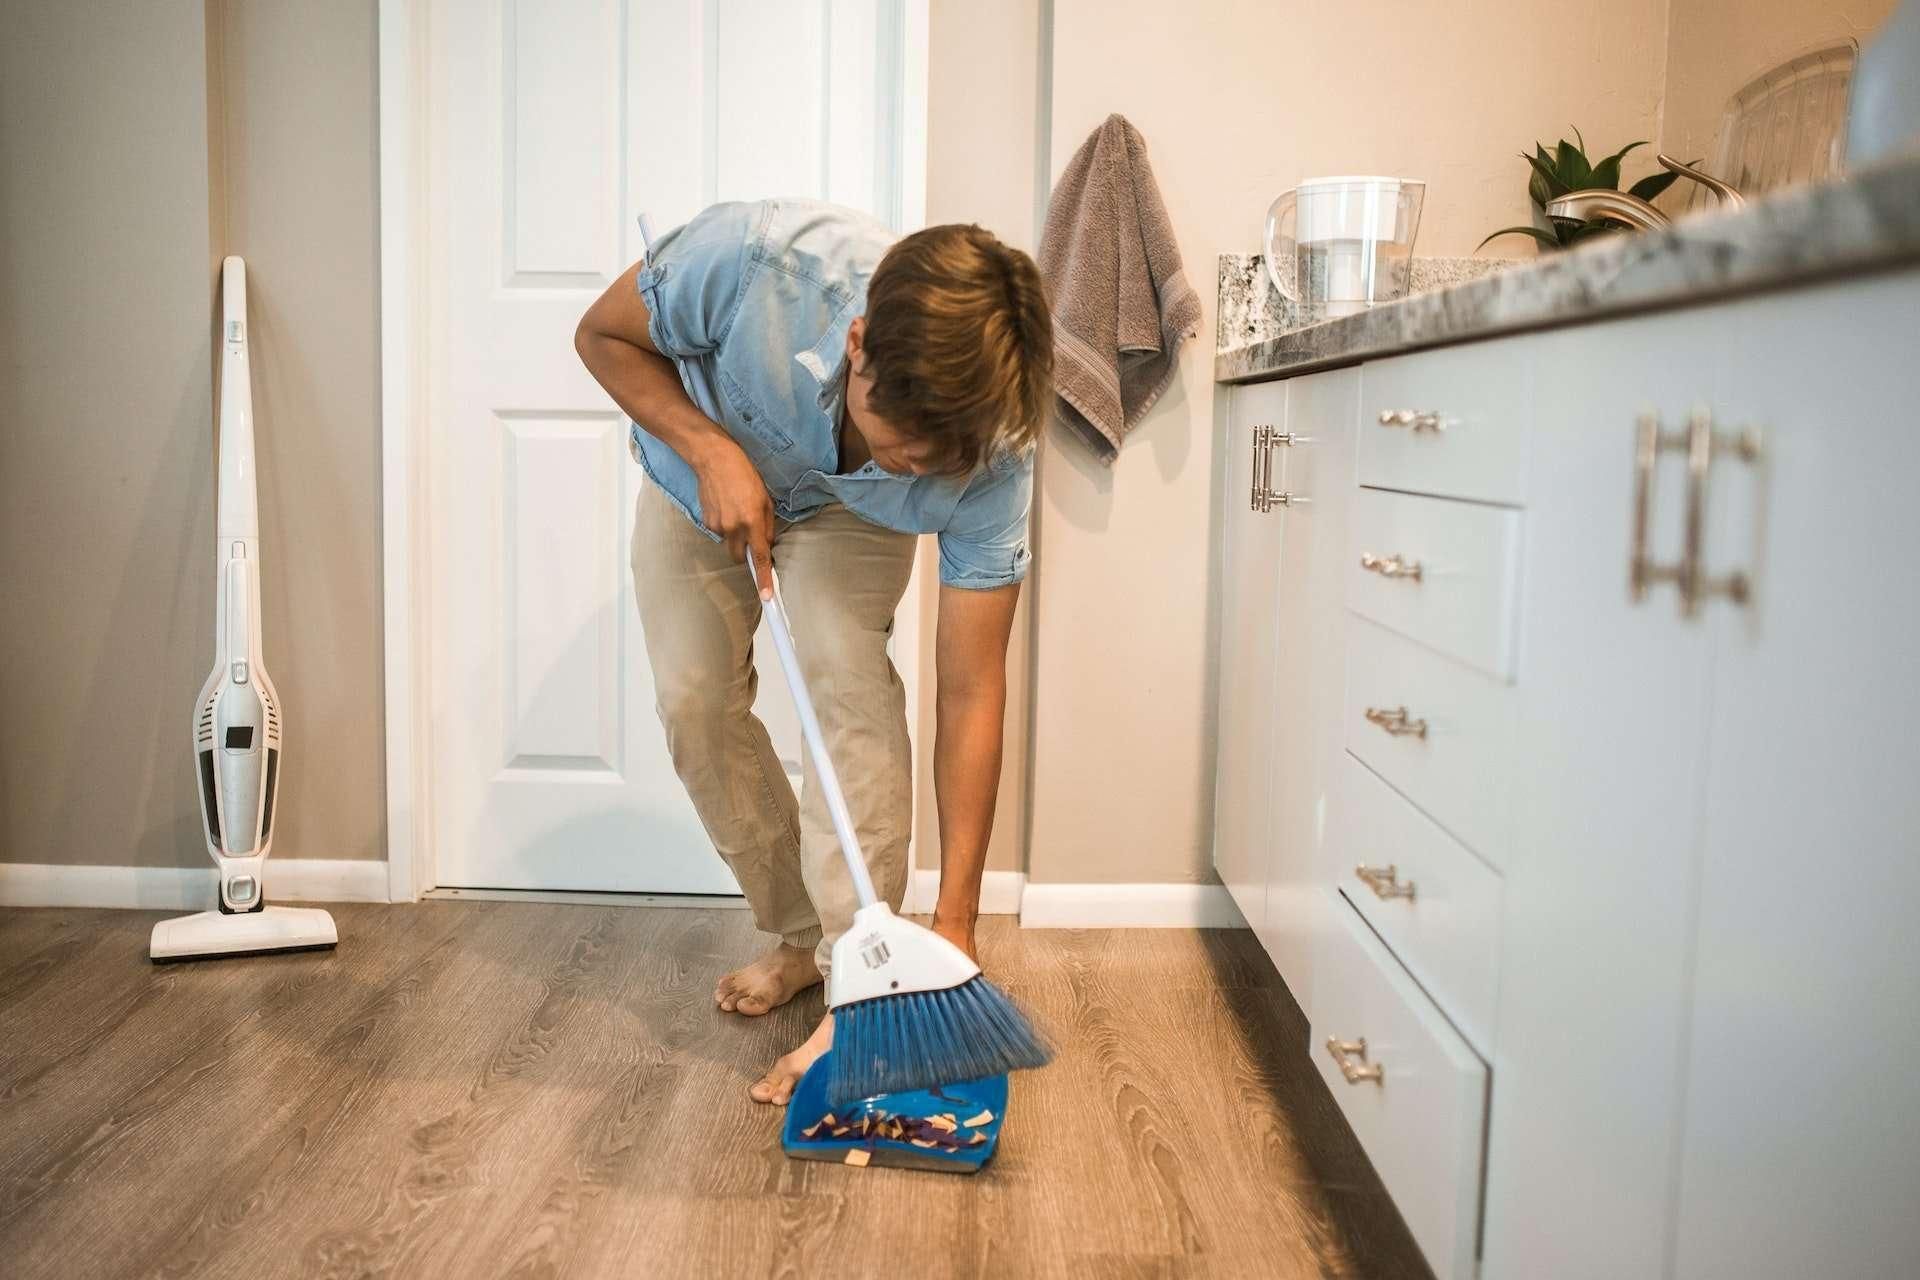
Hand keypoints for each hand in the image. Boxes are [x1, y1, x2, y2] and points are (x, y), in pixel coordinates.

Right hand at [693, 438, 775, 597]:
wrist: (713, 459)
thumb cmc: (745, 474)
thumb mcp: (765, 498)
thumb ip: (767, 525)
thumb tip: (766, 544)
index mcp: (752, 521)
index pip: (759, 557)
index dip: (763, 579)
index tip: (766, 596)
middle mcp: (734, 528)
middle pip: (739, 557)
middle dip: (745, 553)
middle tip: (750, 534)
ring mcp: (718, 526)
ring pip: (729, 543)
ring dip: (735, 535)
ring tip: (736, 509)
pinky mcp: (706, 521)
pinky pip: (718, 532)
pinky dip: (724, 524)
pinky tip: (725, 505)